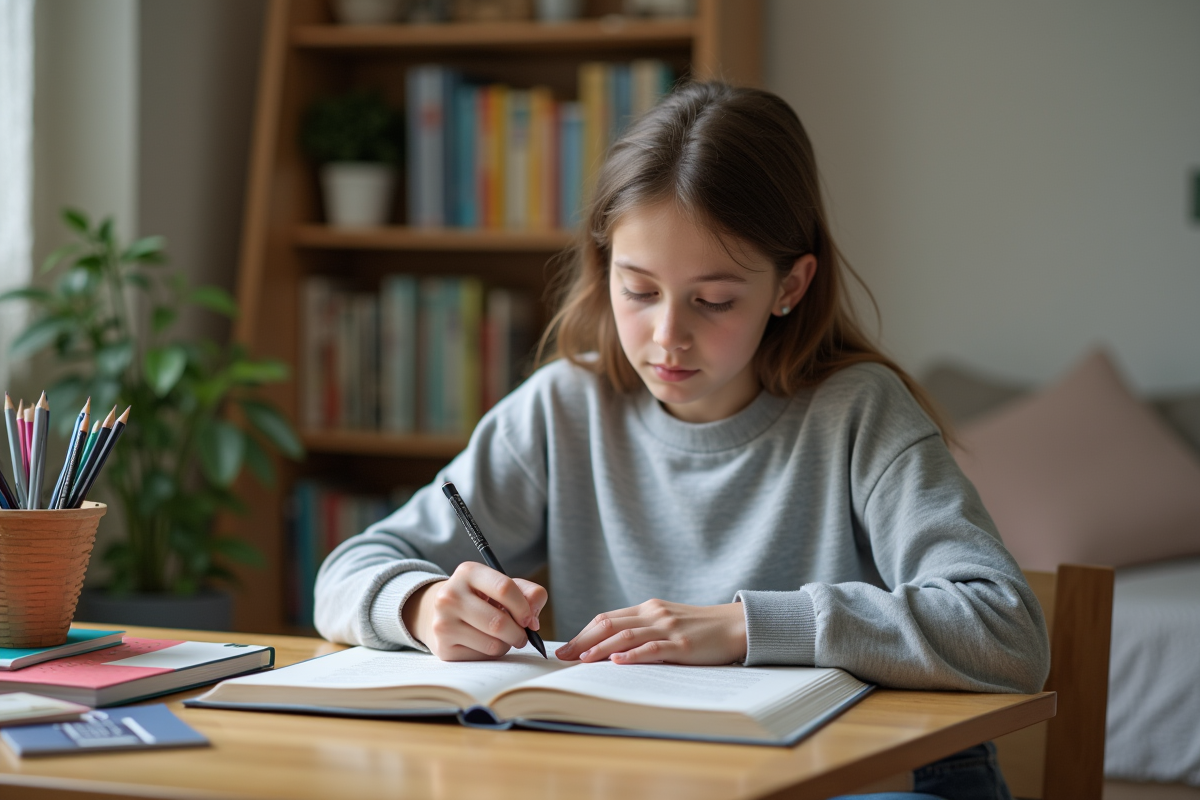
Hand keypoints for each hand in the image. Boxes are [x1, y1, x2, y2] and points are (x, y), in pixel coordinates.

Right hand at [401, 562, 546, 661]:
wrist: (441, 613)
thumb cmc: (482, 598)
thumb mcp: (503, 586)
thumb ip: (529, 594)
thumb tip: (533, 621)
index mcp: (468, 572)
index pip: (504, 588)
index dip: (524, 607)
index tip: (528, 618)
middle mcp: (450, 595)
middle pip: (499, 622)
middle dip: (519, 633)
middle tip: (522, 635)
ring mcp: (443, 623)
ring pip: (493, 644)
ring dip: (506, 644)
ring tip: (502, 637)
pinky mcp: (443, 648)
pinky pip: (482, 657)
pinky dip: (492, 654)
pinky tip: (485, 643)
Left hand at [555, 600, 746, 665]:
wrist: (735, 625)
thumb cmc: (699, 628)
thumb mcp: (667, 622)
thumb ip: (643, 629)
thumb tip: (610, 648)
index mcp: (648, 609)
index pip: (607, 618)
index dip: (583, 632)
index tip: (565, 648)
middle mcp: (654, 614)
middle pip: (610, 625)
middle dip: (583, 641)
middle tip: (563, 657)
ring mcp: (668, 629)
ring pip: (626, 636)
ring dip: (600, 648)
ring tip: (581, 659)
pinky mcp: (683, 645)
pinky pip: (653, 649)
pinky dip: (633, 655)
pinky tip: (617, 662)